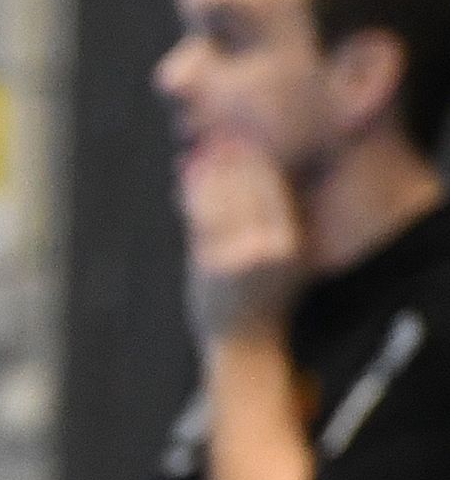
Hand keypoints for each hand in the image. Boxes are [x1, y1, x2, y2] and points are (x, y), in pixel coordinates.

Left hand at [180, 135, 307, 344]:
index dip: (259, 159)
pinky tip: (183, 179)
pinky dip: (191, 196)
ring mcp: (242, 258)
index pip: (278, 187)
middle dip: (233, 158)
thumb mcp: (286, 256)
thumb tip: (267, 173)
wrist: (244, 343)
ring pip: (222, 200)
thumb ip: (279, 219)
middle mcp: (273, 247)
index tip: (243, 138)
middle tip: (217, 136)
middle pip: (251, 188)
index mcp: (295, 241)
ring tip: (197, 153)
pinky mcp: (212, 268)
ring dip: (208, 172)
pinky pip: (199, 221)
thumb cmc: (265, 296)